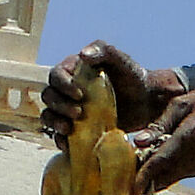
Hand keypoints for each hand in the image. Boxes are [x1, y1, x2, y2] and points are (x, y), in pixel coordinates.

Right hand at [42, 42, 183, 143]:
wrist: (145, 100)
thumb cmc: (131, 76)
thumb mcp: (120, 60)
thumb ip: (103, 50)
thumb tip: (82, 54)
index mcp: (73, 71)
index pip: (56, 75)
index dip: (62, 85)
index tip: (79, 94)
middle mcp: (67, 90)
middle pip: (49, 97)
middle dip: (59, 105)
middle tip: (78, 113)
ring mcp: (69, 110)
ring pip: (49, 115)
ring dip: (55, 122)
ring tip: (68, 129)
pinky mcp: (75, 128)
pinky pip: (58, 135)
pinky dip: (60, 140)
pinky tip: (68, 144)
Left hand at [134, 85, 194, 194]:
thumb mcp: (182, 104)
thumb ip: (159, 125)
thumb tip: (138, 141)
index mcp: (188, 138)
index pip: (160, 163)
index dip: (143, 177)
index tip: (128, 189)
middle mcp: (194, 157)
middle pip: (161, 177)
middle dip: (141, 181)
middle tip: (120, 181)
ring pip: (167, 179)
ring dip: (149, 178)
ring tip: (130, 173)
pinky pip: (175, 175)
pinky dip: (161, 174)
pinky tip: (149, 166)